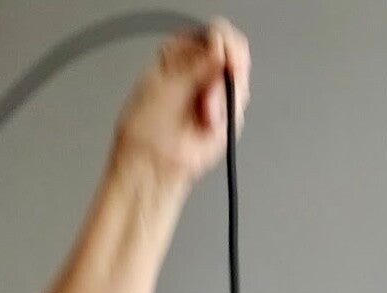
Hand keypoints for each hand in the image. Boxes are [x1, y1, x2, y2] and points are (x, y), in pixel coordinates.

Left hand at [114, 18, 250, 184]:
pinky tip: (210, 123)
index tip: (223, 54)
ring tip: (205, 113)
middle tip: (212, 88)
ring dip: (224, 98)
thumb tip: (221, 51)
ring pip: (239, 82)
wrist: (155, 163)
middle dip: (226, 74)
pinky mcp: (226, 117)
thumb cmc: (147, 127)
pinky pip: (239, 108)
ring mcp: (215, 95)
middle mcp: (201, 72)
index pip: (212, 35)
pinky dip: (228, 115)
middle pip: (234, 57)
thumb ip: (197, 66)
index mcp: (181, 55)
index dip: (223, 41)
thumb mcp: (167, 85)